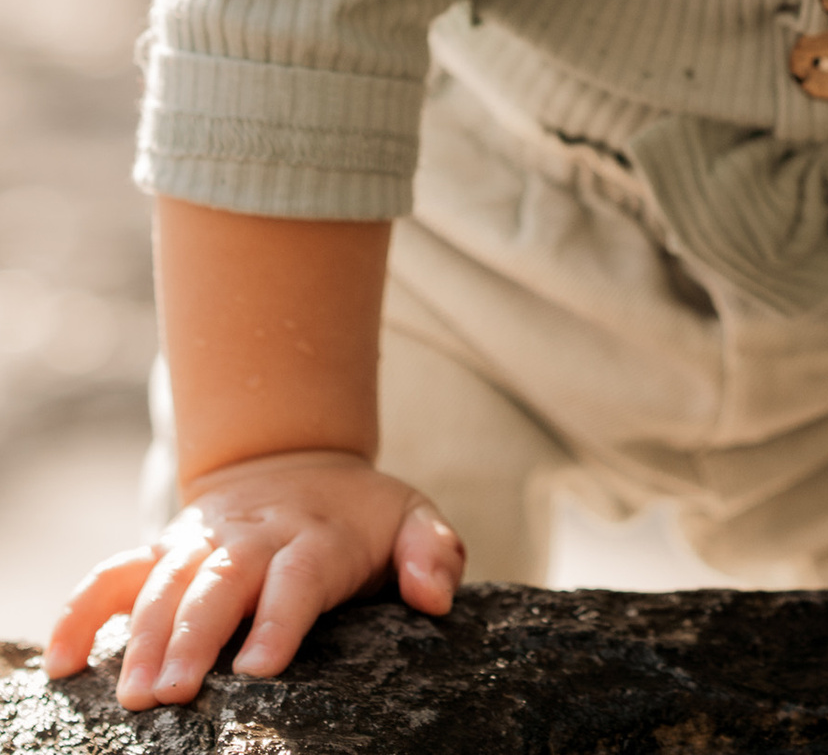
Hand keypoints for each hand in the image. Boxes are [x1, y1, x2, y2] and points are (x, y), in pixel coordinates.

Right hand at [44, 449, 463, 709]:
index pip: (298, 577)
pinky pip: (112, 576)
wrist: (298, 460)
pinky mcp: (163, 551)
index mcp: (315, 535)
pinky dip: (81, 612)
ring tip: (133, 693)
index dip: (279, 620)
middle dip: (195, 636)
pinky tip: (63, 661)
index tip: (260, 668)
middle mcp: (253, 537)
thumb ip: (432, 552)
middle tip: (173, 694)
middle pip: (221, 584)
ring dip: (145, 636)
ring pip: (166, 584)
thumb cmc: (359, 514)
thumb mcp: (411, 517)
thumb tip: (436, 597)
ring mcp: (201, 542)